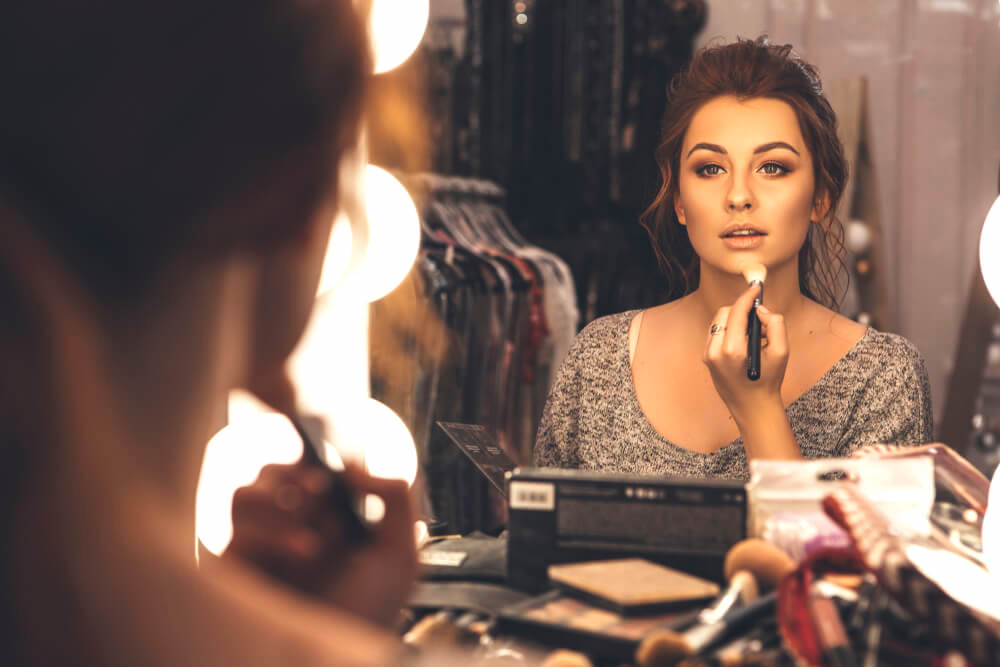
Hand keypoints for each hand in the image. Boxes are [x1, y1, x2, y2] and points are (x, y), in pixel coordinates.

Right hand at [225, 461, 418, 627]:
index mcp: (325, 522)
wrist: (336, 658)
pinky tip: (306, 550)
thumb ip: (396, 496)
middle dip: (297, 473)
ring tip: (312, 527)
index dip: (321, 461)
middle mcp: (288, 532)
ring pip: (244, 493)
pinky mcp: (236, 569)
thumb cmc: (368, 616)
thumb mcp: (401, 553)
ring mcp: (260, 550)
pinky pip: (238, 530)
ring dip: (277, 498)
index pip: (310, 470)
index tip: (340, 472)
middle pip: (271, 471)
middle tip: (321, 491)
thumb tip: (353, 466)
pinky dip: (273, 530)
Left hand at [703, 283, 789, 427]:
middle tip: (760, 320)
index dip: (748, 296)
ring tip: (755, 336)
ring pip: (719, 322)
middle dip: (742, 310)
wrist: (752, 407)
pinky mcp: (706, 358)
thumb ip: (775, 325)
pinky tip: (744, 343)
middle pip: (726, 313)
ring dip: (736, 320)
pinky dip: (730, 331)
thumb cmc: (768, 381)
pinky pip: (716, 333)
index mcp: (732, 350)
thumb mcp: (782, 353)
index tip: (756, 287)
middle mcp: (715, 352)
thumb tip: (761, 310)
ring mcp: (708, 355)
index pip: (737, 312)